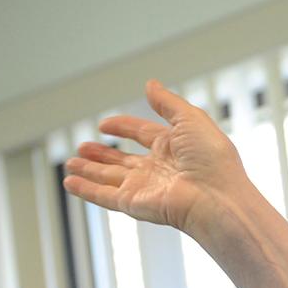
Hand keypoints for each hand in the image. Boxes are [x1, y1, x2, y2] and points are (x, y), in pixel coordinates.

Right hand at [62, 81, 255, 239]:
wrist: (217, 197)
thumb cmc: (213, 160)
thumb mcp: (191, 119)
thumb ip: (168, 102)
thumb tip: (151, 84)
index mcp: (175, 148)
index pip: (143, 134)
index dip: (123, 127)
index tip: (104, 124)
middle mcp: (160, 169)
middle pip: (124, 160)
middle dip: (102, 153)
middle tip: (82, 147)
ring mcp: (146, 187)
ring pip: (110, 178)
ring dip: (89, 170)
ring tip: (71, 163)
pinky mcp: (135, 203)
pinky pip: (104, 196)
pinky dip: (86, 190)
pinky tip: (70, 182)